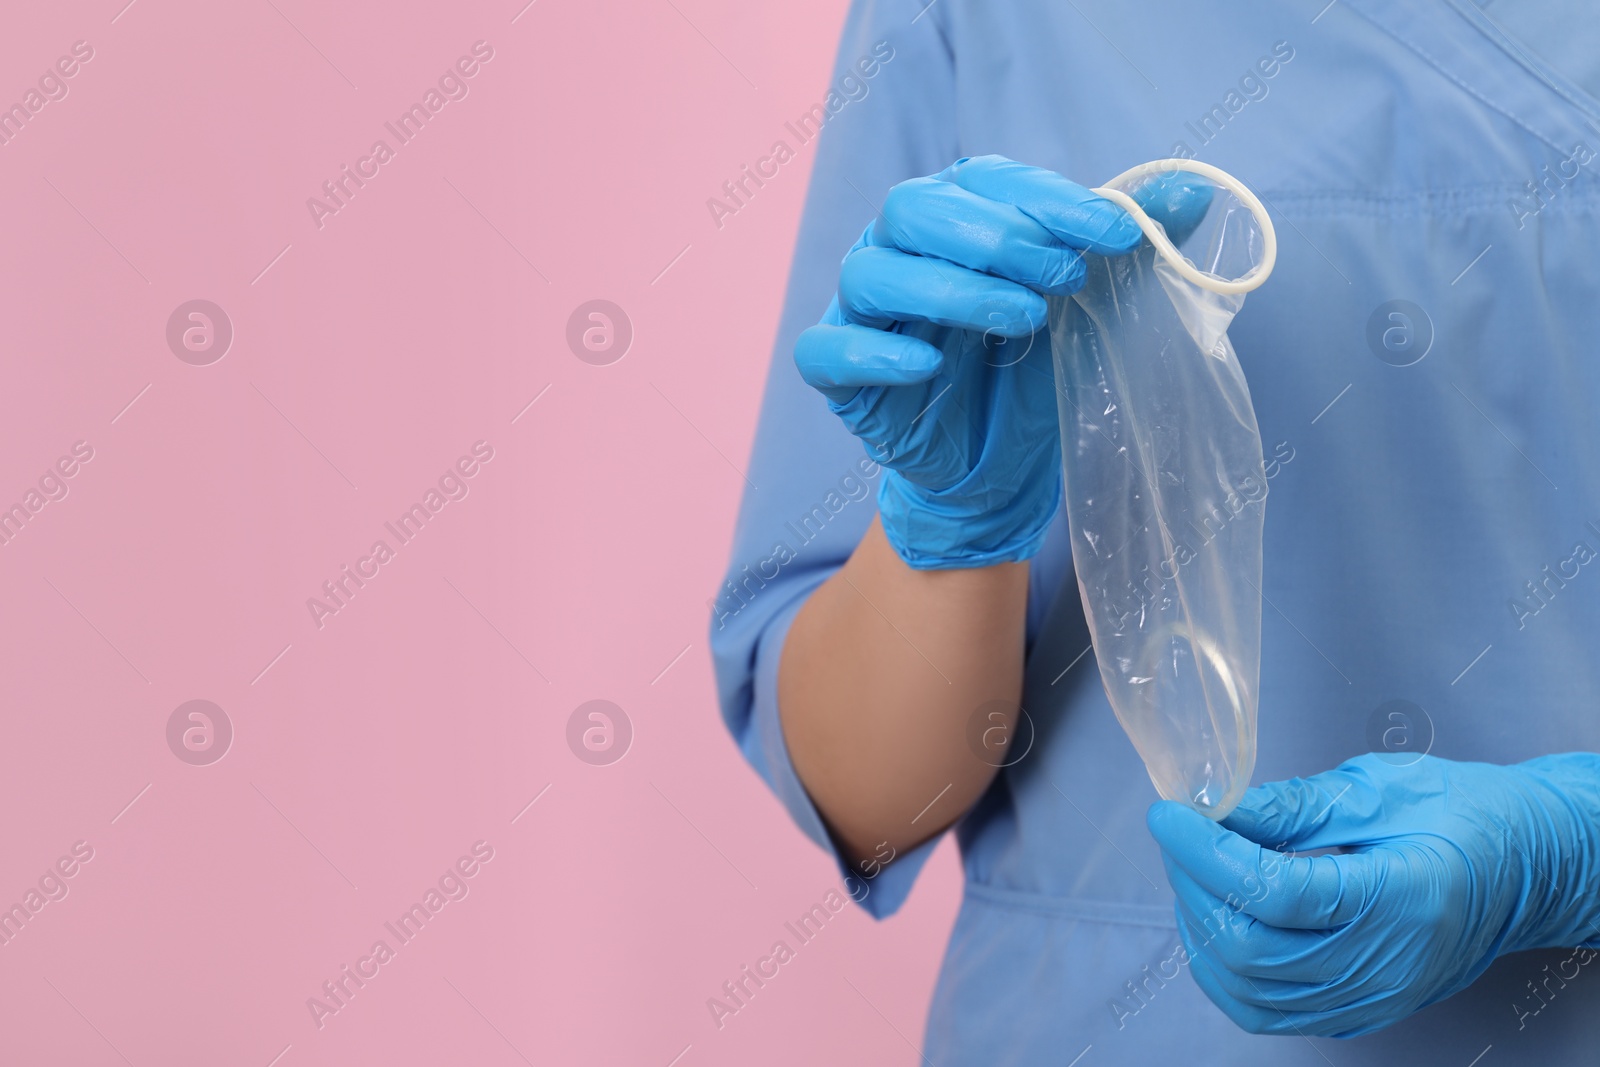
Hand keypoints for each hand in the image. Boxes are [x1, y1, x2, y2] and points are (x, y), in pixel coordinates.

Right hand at [793, 155, 1150, 568]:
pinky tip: (929, 367)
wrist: (995, 470)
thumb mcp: (1093, 308)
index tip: (1120, 234)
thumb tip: (1197, 189)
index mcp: (953, 216)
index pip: (987, 181)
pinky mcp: (837, 376)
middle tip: (1066, 277)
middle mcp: (896, 250)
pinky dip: (873, 355)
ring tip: (1023, 320)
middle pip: (914, 209)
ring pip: (872, 273)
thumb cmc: (1032, 372)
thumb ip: (1131, 246)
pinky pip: (827, 352)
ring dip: (950, 288)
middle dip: (996, 236)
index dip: (1052, 200)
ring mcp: (860, 311)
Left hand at [1146, 752, 1599, 1037]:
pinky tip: (1215, 915)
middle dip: (1193, 885)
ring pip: (1248, 989)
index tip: (1171, 813)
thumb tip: (1215, 809)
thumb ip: (1292, 806)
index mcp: (1403, 899)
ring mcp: (1372, 998)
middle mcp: (1386, 965)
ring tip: (1193, 867)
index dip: (1208, 853)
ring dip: (1199, 925)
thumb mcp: (1381, 789)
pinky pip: (1266, 1009)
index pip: (1277, 893)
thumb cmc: (1465, 816)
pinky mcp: (1357, 1011)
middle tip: (1178, 832)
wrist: (1530, 870)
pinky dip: (1222, 966)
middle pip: (1252, 949)